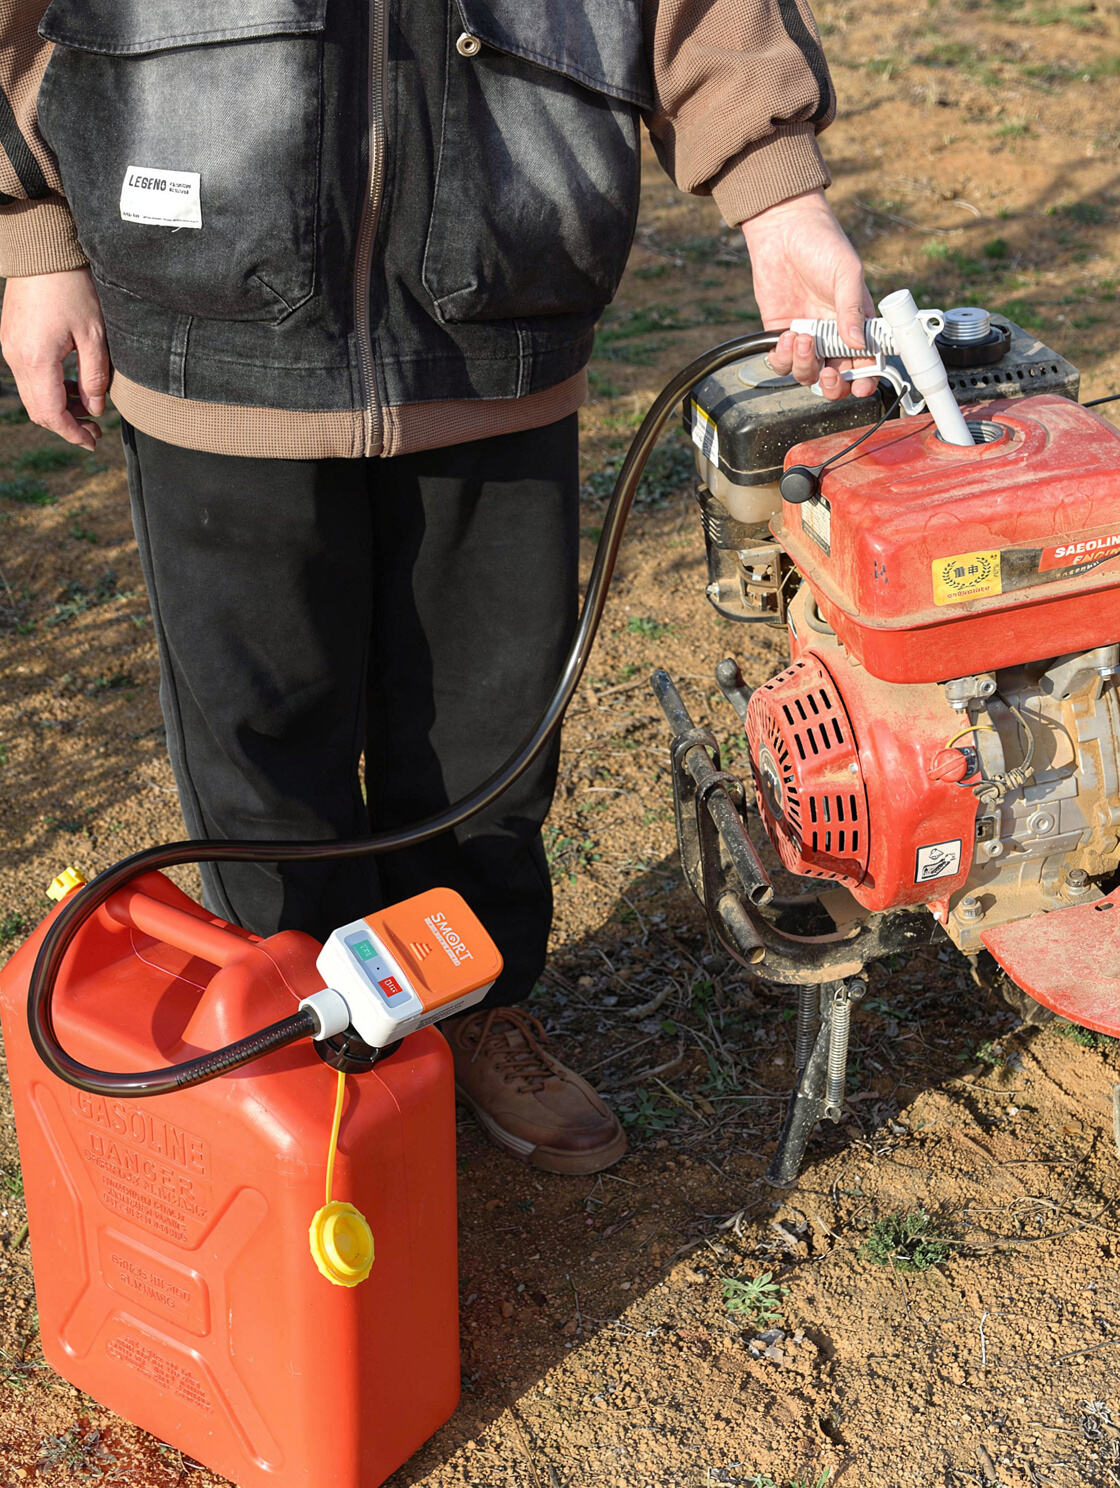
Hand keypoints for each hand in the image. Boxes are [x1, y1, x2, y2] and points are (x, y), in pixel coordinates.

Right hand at [1, 267, 108, 449]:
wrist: (41, 250)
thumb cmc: (72, 288)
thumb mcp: (94, 335)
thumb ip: (95, 377)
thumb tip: (96, 409)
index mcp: (36, 360)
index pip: (51, 414)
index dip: (72, 433)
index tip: (93, 442)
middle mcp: (16, 358)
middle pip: (38, 410)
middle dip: (66, 425)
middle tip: (95, 429)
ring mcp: (9, 348)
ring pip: (31, 395)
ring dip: (58, 407)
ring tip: (88, 408)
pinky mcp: (10, 339)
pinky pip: (28, 376)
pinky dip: (48, 388)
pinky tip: (71, 384)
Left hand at [740, 189, 876, 400]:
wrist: (783, 231)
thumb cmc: (823, 244)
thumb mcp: (846, 273)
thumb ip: (852, 309)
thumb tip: (858, 343)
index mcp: (857, 323)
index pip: (866, 361)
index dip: (865, 378)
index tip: (861, 384)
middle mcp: (833, 335)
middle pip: (837, 379)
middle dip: (834, 385)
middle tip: (830, 372)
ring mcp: (807, 337)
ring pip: (808, 375)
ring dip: (806, 365)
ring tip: (803, 338)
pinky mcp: (780, 334)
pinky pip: (782, 363)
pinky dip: (783, 358)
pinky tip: (786, 336)